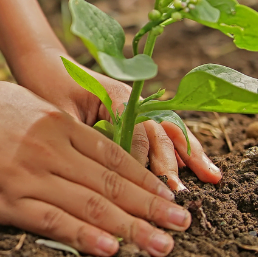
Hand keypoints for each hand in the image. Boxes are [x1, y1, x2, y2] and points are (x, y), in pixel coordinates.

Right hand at [0, 74, 191, 256]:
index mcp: (56, 123)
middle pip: (111, 183)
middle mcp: (50, 147)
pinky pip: (51, 220)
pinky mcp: (2, 198)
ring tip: (162, 244)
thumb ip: (53, 125)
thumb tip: (78, 141)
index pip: (113, 157)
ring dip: (132, 227)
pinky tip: (110, 248)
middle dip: (151, 207)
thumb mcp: (21, 104)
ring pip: (90, 205)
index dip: (146, 180)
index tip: (170, 196)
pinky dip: (84, 236)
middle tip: (183, 225)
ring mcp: (27, 173)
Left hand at [8, 46, 221, 190]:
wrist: (45, 63)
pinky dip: (182, 149)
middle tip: (180, 193)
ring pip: (169, 131)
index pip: (138, 132)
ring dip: (190, 155)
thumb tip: (97, 172)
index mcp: (116, 96)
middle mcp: (133, 99)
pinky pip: (163, 131)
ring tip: (212, 178)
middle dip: (172, 164)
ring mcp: (137, 105)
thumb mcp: (59, 113)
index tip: (146, 188)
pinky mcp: (135, 113)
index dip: (142, 161)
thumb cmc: (47, 87)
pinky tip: (198, 166)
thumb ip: (82, 136)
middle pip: (159, 132)